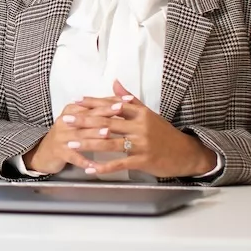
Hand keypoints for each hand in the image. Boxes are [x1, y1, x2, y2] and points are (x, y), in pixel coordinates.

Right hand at [24, 97, 129, 173]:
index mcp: (71, 112)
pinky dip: (86, 161)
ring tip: (109, 134)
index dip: (109, 102)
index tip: (125, 100)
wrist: (44, 153)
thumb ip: (96, 111)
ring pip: (81, 135)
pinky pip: (75, 157)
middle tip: (120, 110)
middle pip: (87, 117)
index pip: (92, 104)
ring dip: (95, 135)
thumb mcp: (78, 120)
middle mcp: (65, 122)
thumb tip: (117, 99)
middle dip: (105, 113)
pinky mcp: (60, 153)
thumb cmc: (67, 135)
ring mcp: (62, 138)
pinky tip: (96, 166)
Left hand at [73, 80, 216, 177]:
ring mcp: (141, 144)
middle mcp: (140, 127)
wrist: (185, 153)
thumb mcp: (148, 114)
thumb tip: (115, 82)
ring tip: (70, 142)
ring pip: (109, 143)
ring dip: (88, 143)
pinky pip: (119, 163)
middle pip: (106, 122)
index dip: (93, 103)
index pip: (112, 105)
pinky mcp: (142, 160)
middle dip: (83, 121)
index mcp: (140, 113)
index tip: (76, 102)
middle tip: (65, 120)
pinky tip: (90, 168)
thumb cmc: (164, 133)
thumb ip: (130, 99)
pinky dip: (103, 167)